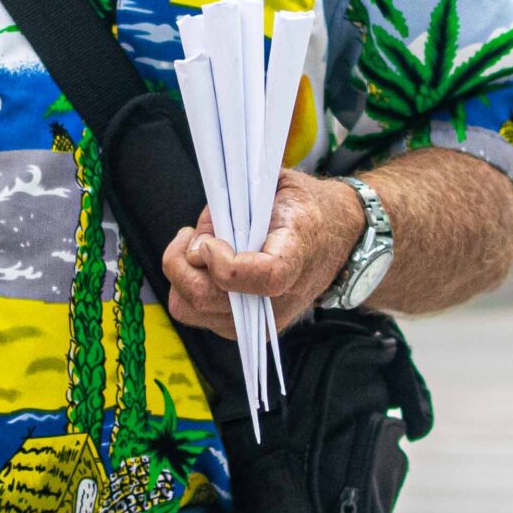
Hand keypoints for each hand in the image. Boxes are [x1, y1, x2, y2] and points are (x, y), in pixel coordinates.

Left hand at [161, 170, 364, 338]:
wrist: (332, 237)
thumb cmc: (300, 207)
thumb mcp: (275, 185)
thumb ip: (233, 206)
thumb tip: (197, 245)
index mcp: (297, 253)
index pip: (265, 277)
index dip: (225, 262)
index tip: (211, 241)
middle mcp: (281, 298)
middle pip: (208, 298)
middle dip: (183, 262)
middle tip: (191, 236)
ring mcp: (261, 319)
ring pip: (191, 310)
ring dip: (180, 274)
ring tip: (195, 248)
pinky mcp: (245, 327)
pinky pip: (195, 314)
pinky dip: (186, 288)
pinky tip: (200, 265)